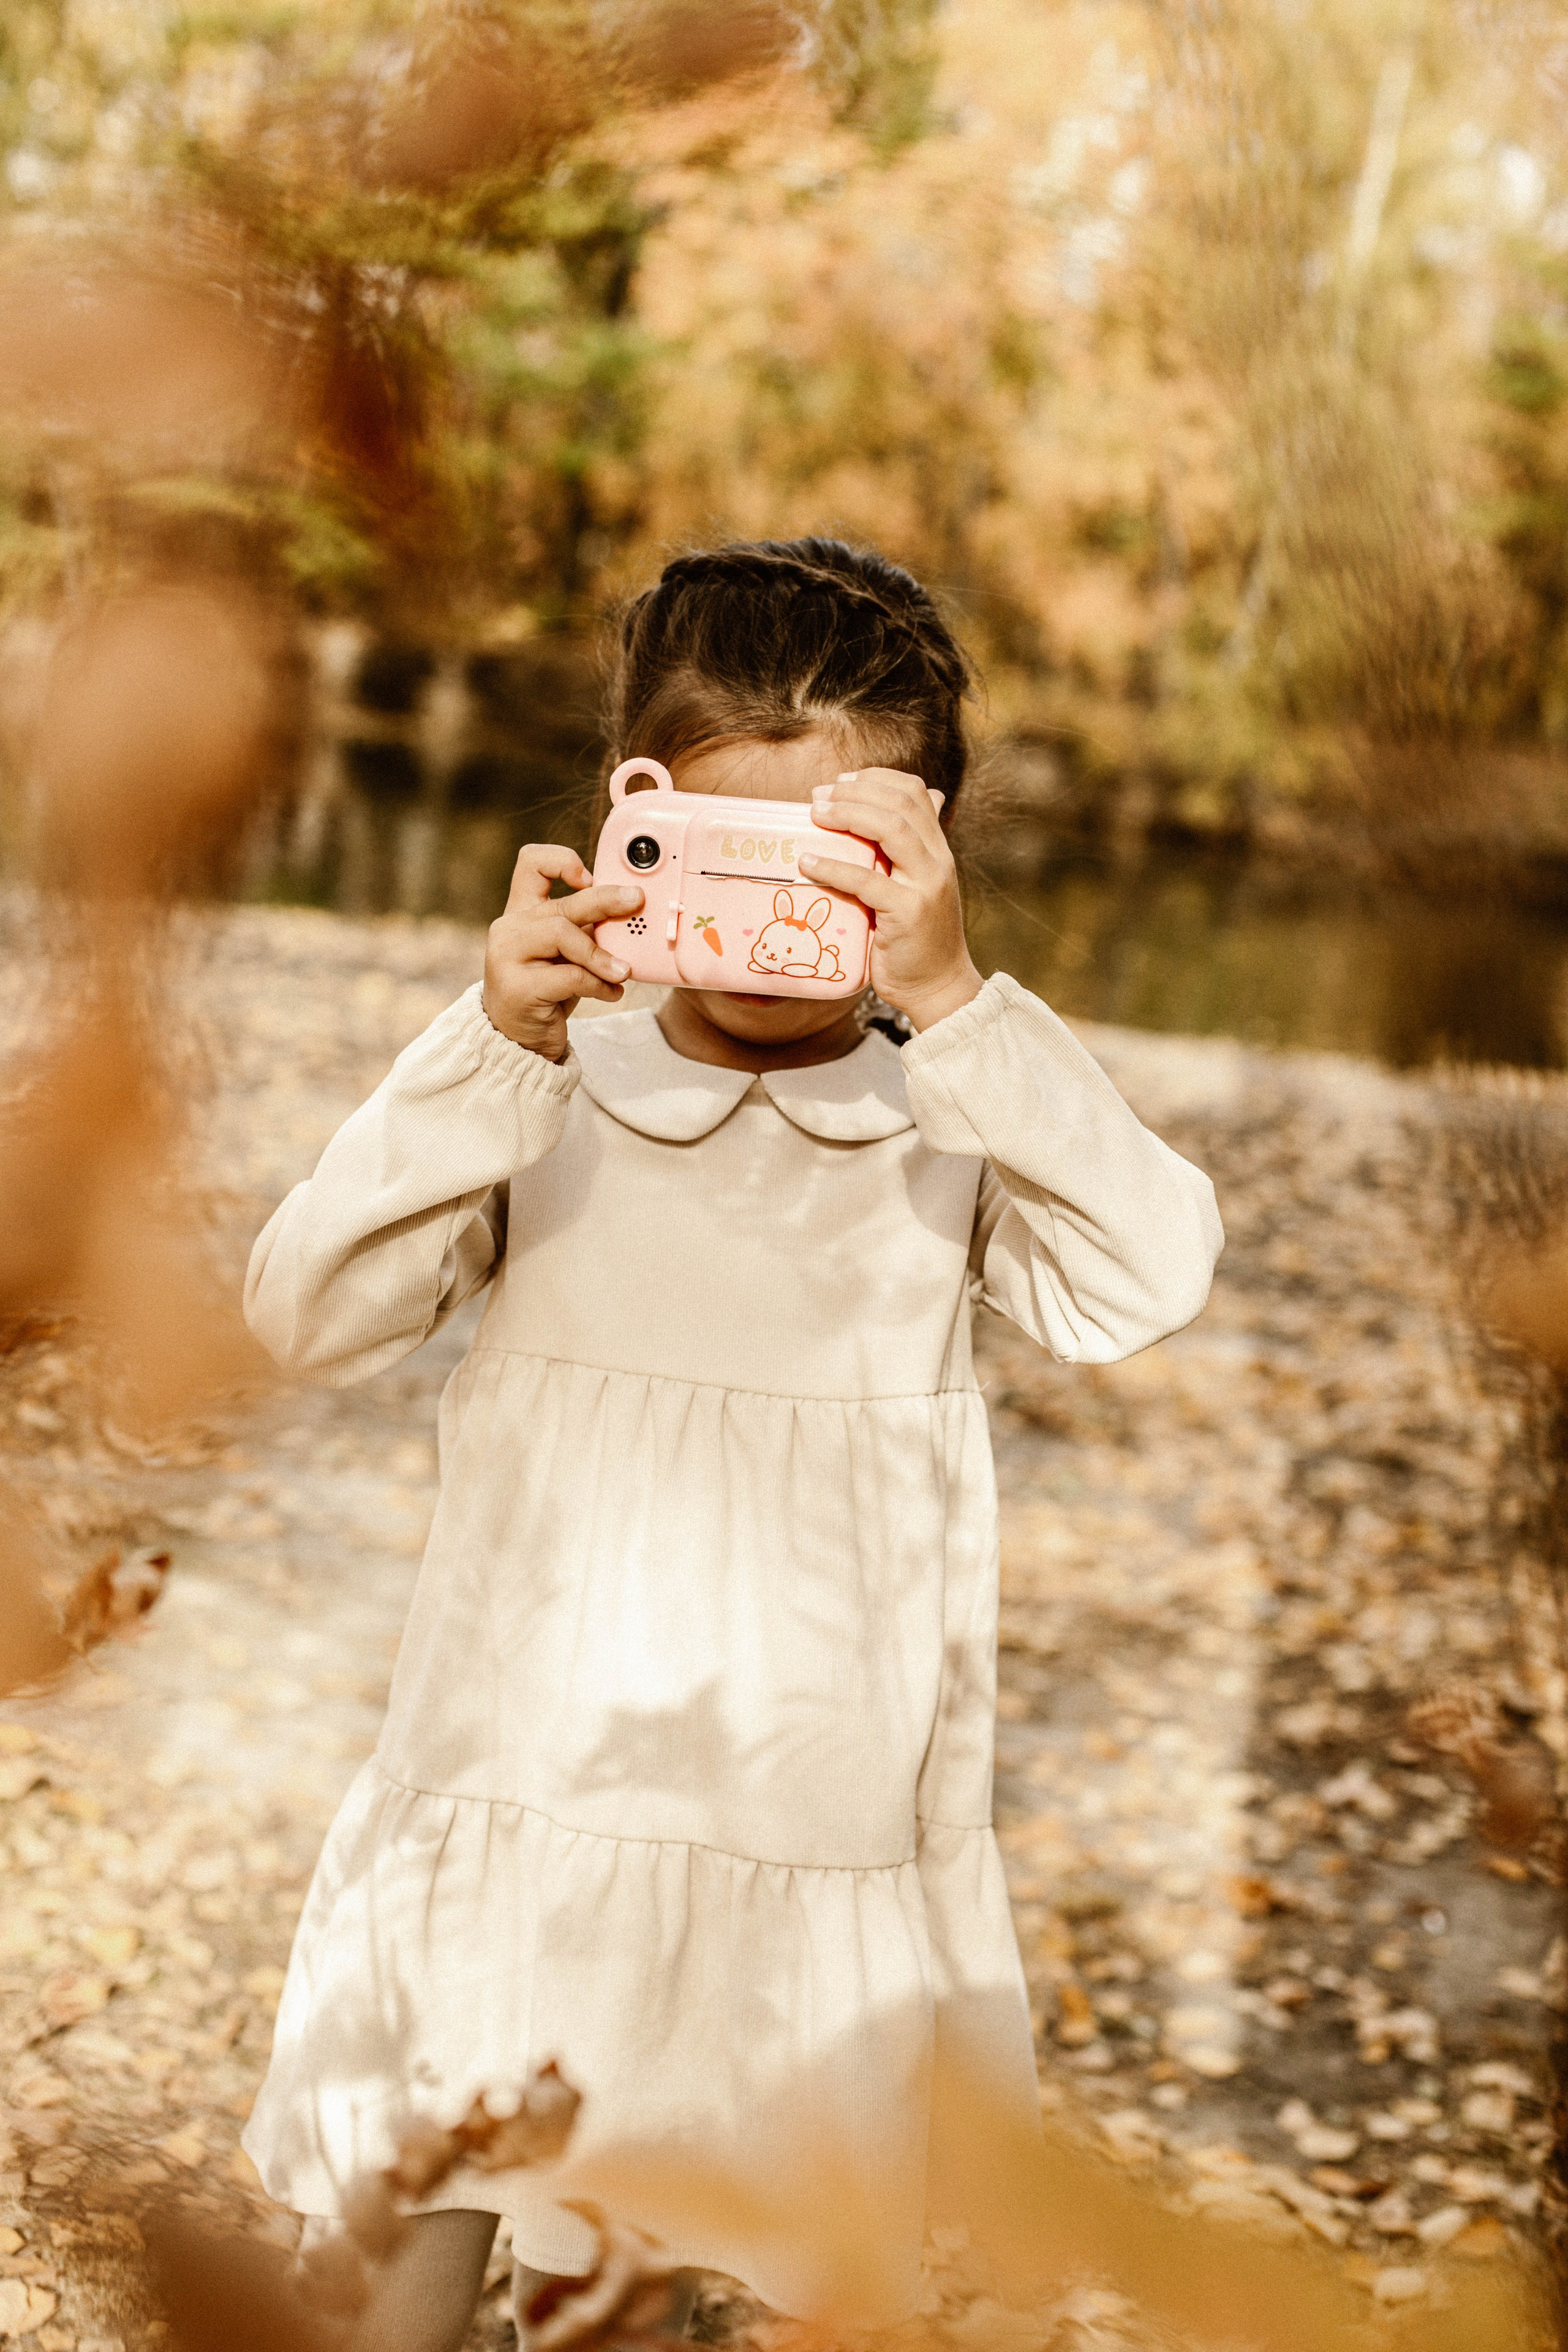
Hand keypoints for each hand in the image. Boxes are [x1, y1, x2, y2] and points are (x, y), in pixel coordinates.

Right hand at [483, 846, 641, 1061]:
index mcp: (521, 911)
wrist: (519, 1040)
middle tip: (637, 901)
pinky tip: (613, 993)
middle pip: (561, 902)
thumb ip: (586, 928)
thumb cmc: (549, 991)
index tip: (589, 878)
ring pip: (562, 933)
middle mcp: (509, 928)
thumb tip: (634, 909)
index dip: (562, 860)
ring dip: (600, 954)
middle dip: (605, 901)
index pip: (531, 863)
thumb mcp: (568, 953)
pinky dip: (598, 984)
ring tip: (624, 971)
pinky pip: (569, 975)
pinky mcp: (517, 988)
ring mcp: (507, 956)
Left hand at [797, 769, 982, 1030]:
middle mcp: (937, 861)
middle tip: (817, 797)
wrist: (937, 988)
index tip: (841, 782)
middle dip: (855, 791)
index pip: (916, 792)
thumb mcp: (913, 889)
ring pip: (891, 829)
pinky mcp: (908, 914)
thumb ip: (901, 858)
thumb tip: (881, 829)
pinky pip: (868, 881)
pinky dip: (834, 867)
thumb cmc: (915, 940)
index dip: (877, 779)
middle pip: (901, 802)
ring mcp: (926, 885)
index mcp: (938, 850)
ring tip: (814, 815)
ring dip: (847, 814)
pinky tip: (808, 863)